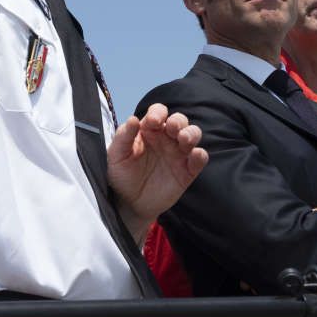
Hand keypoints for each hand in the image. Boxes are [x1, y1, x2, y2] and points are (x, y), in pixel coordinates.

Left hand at [108, 103, 207, 239]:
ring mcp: (178, 153)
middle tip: (172, 128)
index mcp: (149, 130)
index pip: (158, 112)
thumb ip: (123, 137)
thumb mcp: (116, 155)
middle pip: (179, 120)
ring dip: (191, 133)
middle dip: (178, 121)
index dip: (158, 113)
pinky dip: (200, 155)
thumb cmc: (121, 175)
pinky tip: (195, 156)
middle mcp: (166, 138)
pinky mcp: (187, 170)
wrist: (129, 203)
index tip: (153, 121)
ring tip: (184, 139)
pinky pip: (199, 159)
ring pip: (193, 135)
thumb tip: (133, 119)